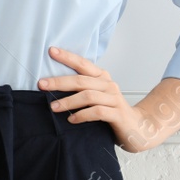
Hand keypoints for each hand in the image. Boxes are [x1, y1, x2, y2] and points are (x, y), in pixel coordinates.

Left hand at [37, 45, 168, 153]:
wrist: (137, 128)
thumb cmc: (112, 111)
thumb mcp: (97, 96)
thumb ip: (82, 89)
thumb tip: (53, 84)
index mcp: (102, 77)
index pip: (83, 64)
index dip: (67, 57)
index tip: (51, 51)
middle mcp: (108, 85)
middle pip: (81, 80)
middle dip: (59, 81)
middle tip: (42, 84)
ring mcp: (114, 99)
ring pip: (88, 96)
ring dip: (68, 101)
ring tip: (53, 107)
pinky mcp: (118, 114)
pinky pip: (97, 112)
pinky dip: (82, 115)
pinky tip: (71, 119)